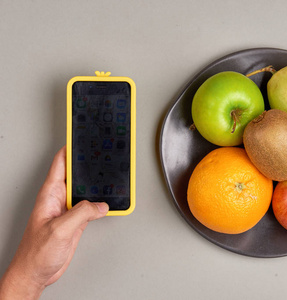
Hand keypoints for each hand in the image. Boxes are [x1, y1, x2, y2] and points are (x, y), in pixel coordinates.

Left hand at [0, 146, 108, 298]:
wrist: (37, 273)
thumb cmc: (36, 252)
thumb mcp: (60, 229)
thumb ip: (82, 213)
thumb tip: (100, 205)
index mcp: (50, 194)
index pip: (61, 163)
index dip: (71, 149)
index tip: (82, 137)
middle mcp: (59, 199)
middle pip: (77, 174)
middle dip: (89, 164)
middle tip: (104, 153)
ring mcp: (68, 209)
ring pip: (86, 190)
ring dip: (98, 185)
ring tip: (111, 176)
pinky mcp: (76, 221)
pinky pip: (91, 206)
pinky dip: (101, 202)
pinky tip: (109, 202)